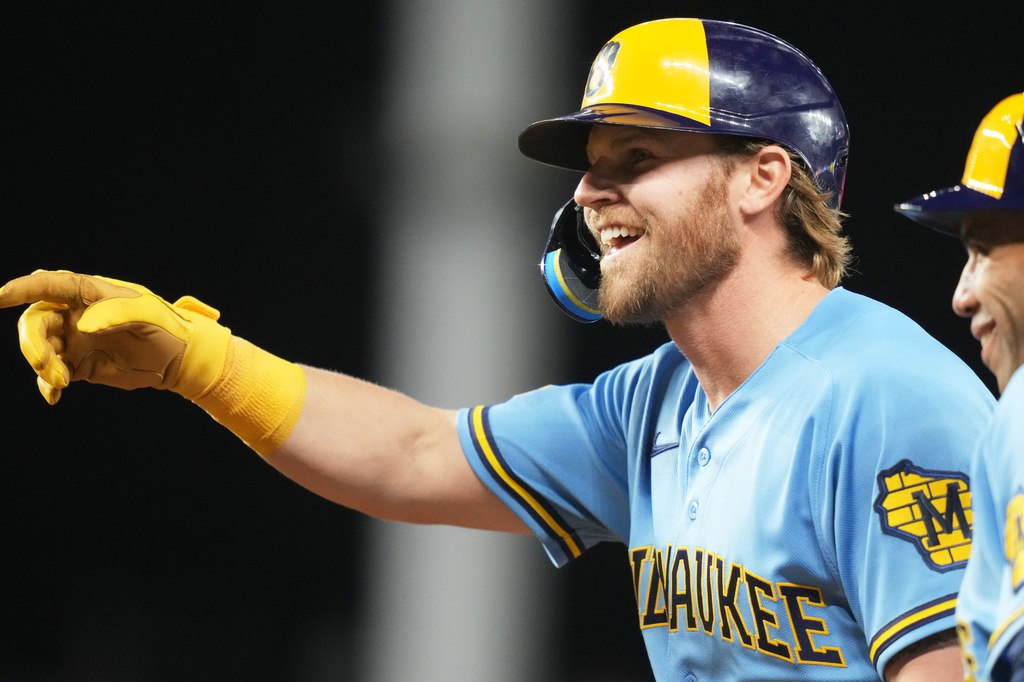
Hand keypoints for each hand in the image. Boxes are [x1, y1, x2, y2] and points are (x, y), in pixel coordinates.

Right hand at [0, 270, 230, 404]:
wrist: (179, 359)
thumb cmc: (168, 327)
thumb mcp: (150, 315)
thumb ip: (117, 313)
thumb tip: (82, 325)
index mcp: (91, 293)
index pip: (50, 285)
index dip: (22, 289)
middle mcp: (76, 314)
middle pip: (36, 321)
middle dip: (31, 342)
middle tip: (43, 364)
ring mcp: (76, 340)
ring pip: (40, 348)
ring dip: (41, 365)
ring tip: (61, 380)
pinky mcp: (80, 365)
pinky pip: (52, 374)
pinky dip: (48, 385)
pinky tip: (54, 396)